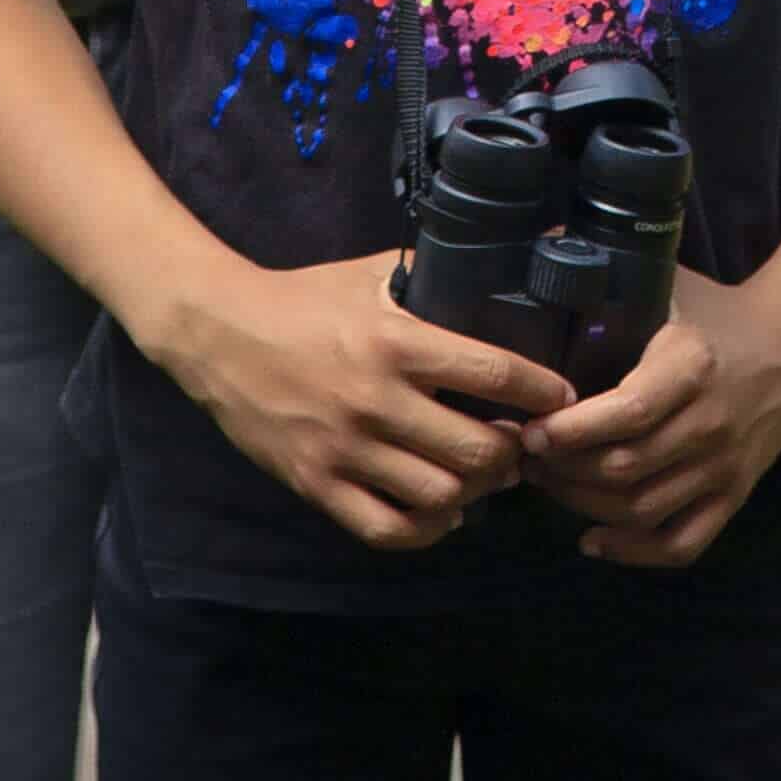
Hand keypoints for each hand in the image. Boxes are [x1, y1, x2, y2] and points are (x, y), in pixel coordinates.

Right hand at [145, 250, 569, 552]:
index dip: (543, 391)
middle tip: (522, 443)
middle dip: (514, 452)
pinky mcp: (315, 483)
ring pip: (439, 496)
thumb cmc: (304, 298)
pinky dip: (425, 528)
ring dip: (474, 492)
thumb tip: (510, 252)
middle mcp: (375, 400)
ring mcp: (343, 449)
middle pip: (476, 450)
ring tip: (485, 475)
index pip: (494, 374)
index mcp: (397, 342)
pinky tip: (441, 511)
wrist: (218, 332)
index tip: (562, 398)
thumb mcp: (373, 274)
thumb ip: (433, 273)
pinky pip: (385, 528)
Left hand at [518, 268, 780, 567]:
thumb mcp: (670, 284)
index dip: (571, 430)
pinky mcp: (734, 494)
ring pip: (643, 508)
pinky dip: (634, 551)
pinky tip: (594, 539)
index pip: (627, 412)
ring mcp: (725, 465)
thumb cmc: (715, 312)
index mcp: (691, 366)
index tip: (532, 429)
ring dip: (584, 506)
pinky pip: (682, 543)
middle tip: (525, 457)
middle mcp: (711, 422)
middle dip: (562, 470)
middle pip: (624, 468)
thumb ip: (610, 274)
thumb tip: (542, 244)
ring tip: (550, 484)